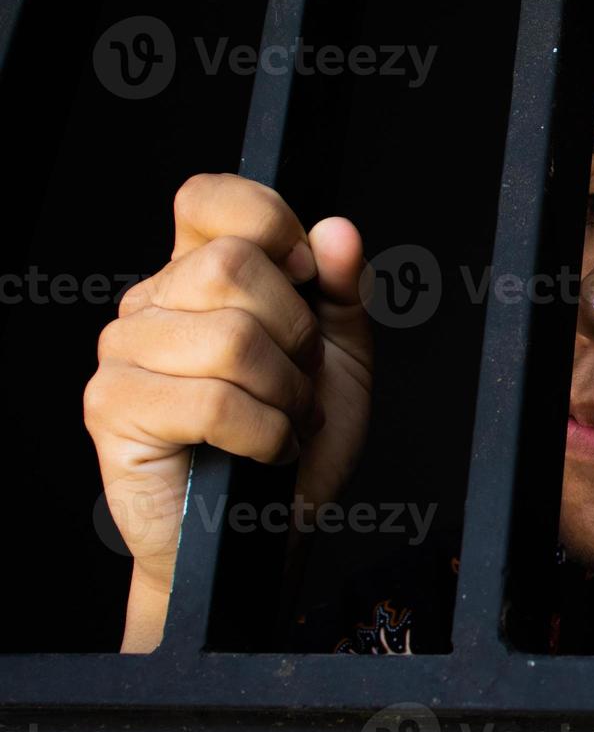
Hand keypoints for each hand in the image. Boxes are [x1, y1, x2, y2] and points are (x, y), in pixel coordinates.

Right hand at [83, 173, 374, 650]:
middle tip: (297, 380)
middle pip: (232, 265)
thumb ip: (344, 291)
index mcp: (201, 273)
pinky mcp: (112, 408)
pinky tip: (262, 449)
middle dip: (295, 333)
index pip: (211, 199)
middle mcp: (152, 302)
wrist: (266, 533)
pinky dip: (264, 432)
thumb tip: (336, 230)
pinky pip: (214, 401)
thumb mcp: (342, 357)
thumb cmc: (296, 441)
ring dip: (285, 392)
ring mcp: (124, 353)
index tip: (306, 279)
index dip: (271, 225)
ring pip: (230, 337)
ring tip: (282, 420)